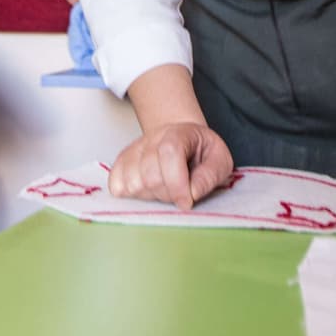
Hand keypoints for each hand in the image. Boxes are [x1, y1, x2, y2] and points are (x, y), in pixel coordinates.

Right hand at [106, 121, 232, 209]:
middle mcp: (151, 138)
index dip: (177, 184)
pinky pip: (116, 184)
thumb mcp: (219, 160)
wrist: (183, 139)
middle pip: (149, 175)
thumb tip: (192, 193)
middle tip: (179, 193)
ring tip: (163, 189)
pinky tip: (146, 191)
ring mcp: (134, 150)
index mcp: (178, 134)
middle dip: (166, 194)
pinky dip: (130, 194)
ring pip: (132, 183)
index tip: (187, 201)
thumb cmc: (202, 152)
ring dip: (150, 195)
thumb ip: (210, 175)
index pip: (169, 154)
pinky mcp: (121, 162)